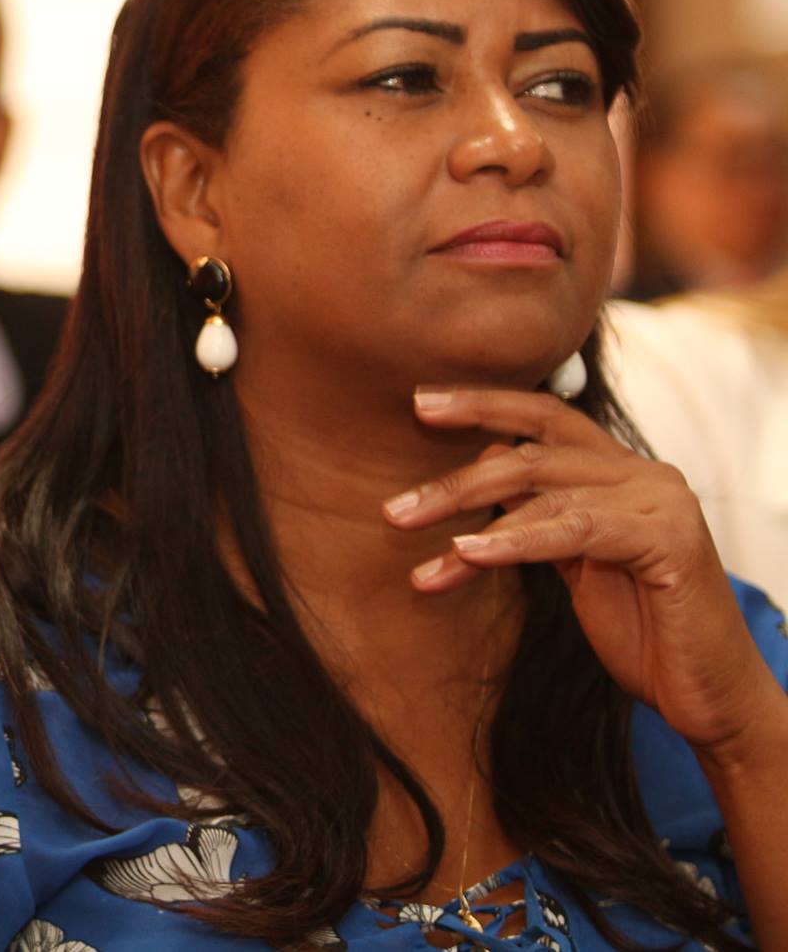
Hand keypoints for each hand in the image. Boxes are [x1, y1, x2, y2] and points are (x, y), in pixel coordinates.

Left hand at [383, 387, 782, 763]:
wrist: (706, 694)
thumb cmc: (640, 631)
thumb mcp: (572, 561)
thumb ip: (535, 514)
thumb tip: (477, 464)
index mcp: (621, 471)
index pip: (544, 416)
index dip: (483, 404)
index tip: (419, 402)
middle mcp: (644, 474)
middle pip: (532, 452)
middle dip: (454, 478)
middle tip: (392, 507)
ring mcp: (661, 501)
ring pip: (544, 487)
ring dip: (465, 508)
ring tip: (407, 526)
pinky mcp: (669, 539)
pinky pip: (574, 529)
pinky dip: (514, 538)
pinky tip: (466, 553)